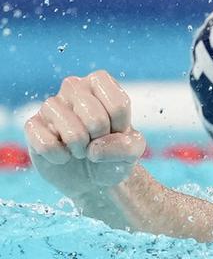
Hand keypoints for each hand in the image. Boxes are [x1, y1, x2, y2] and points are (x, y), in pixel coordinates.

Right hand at [23, 70, 145, 199]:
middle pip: (95, 118)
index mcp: (100, 82)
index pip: (118, 105)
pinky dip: (60, 157)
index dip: (121, 128)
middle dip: (100, 139)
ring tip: (81, 149)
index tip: (117, 131)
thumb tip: (94, 149)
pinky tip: (63, 155)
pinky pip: (46, 143)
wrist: (92, 176)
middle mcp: (74, 87)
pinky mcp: (33, 125)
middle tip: (96, 141)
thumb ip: (127, 146)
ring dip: (81, 148)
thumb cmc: (114, 152)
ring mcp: (51, 105)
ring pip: (71, 130)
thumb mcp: (133, 149)